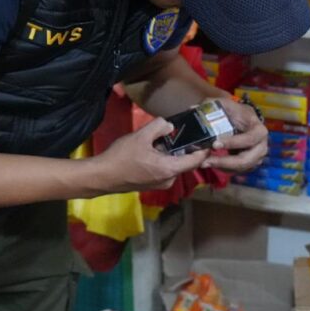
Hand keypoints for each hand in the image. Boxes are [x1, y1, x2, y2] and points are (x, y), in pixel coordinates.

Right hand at [94, 117, 209, 192]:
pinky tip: (150, 150)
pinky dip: (162, 160)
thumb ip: (159, 126)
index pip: (196, 160)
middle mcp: (169, 180)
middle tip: (177, 132)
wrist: (102, 176)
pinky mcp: (151, 185)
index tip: (207, 136)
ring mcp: (160, 184)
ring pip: (173, 165)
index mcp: (170, 169)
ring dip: (170, 153)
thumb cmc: (122, 156)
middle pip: (184, 162)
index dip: (204, 148)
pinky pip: (164, 170)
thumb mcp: (141, 136)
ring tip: (158, 139)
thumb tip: (170, 126)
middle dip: (182, 147)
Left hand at [203, 97, 267, 172]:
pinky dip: (223, 169)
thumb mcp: (225, 105)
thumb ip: (211, 106)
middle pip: (246, 160)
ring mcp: (257, 157)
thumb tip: (193, 109)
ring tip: (204, 163)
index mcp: (258, 129)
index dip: (233, 143)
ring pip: (240, 168)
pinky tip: (210, 163)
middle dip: (225, 162)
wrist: (243, 120)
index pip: (249, 139)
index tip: (214, 144)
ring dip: (222, 167)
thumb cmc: (234, 112)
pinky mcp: (250, 164)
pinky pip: (237, 171)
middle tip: (206, 161)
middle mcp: (261, 145)